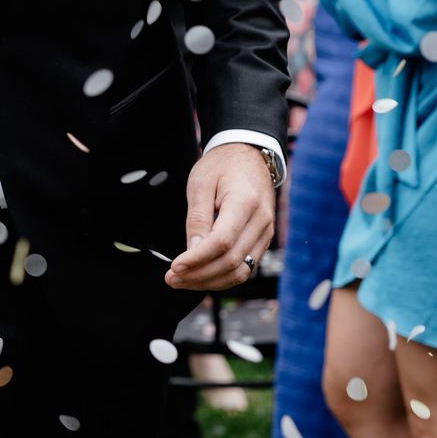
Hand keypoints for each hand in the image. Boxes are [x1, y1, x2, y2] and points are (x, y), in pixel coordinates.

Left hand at [165, 144, 275, 290]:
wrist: (249, 155)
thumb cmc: (222, 166)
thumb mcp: (200, 183)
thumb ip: (197, 218)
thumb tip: (192, 251)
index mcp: (245, 202)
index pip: (222, 242)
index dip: (197, 259)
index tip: (174, 267)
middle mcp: (261, 222)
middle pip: (232, 262)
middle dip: (199, 275)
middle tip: (170, 278)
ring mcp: (266, 233)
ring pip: (241, 271)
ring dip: (210, 281)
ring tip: (181, 281)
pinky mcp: (262, 241)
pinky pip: (245, 267)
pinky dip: (222, 276)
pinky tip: (200, 276)